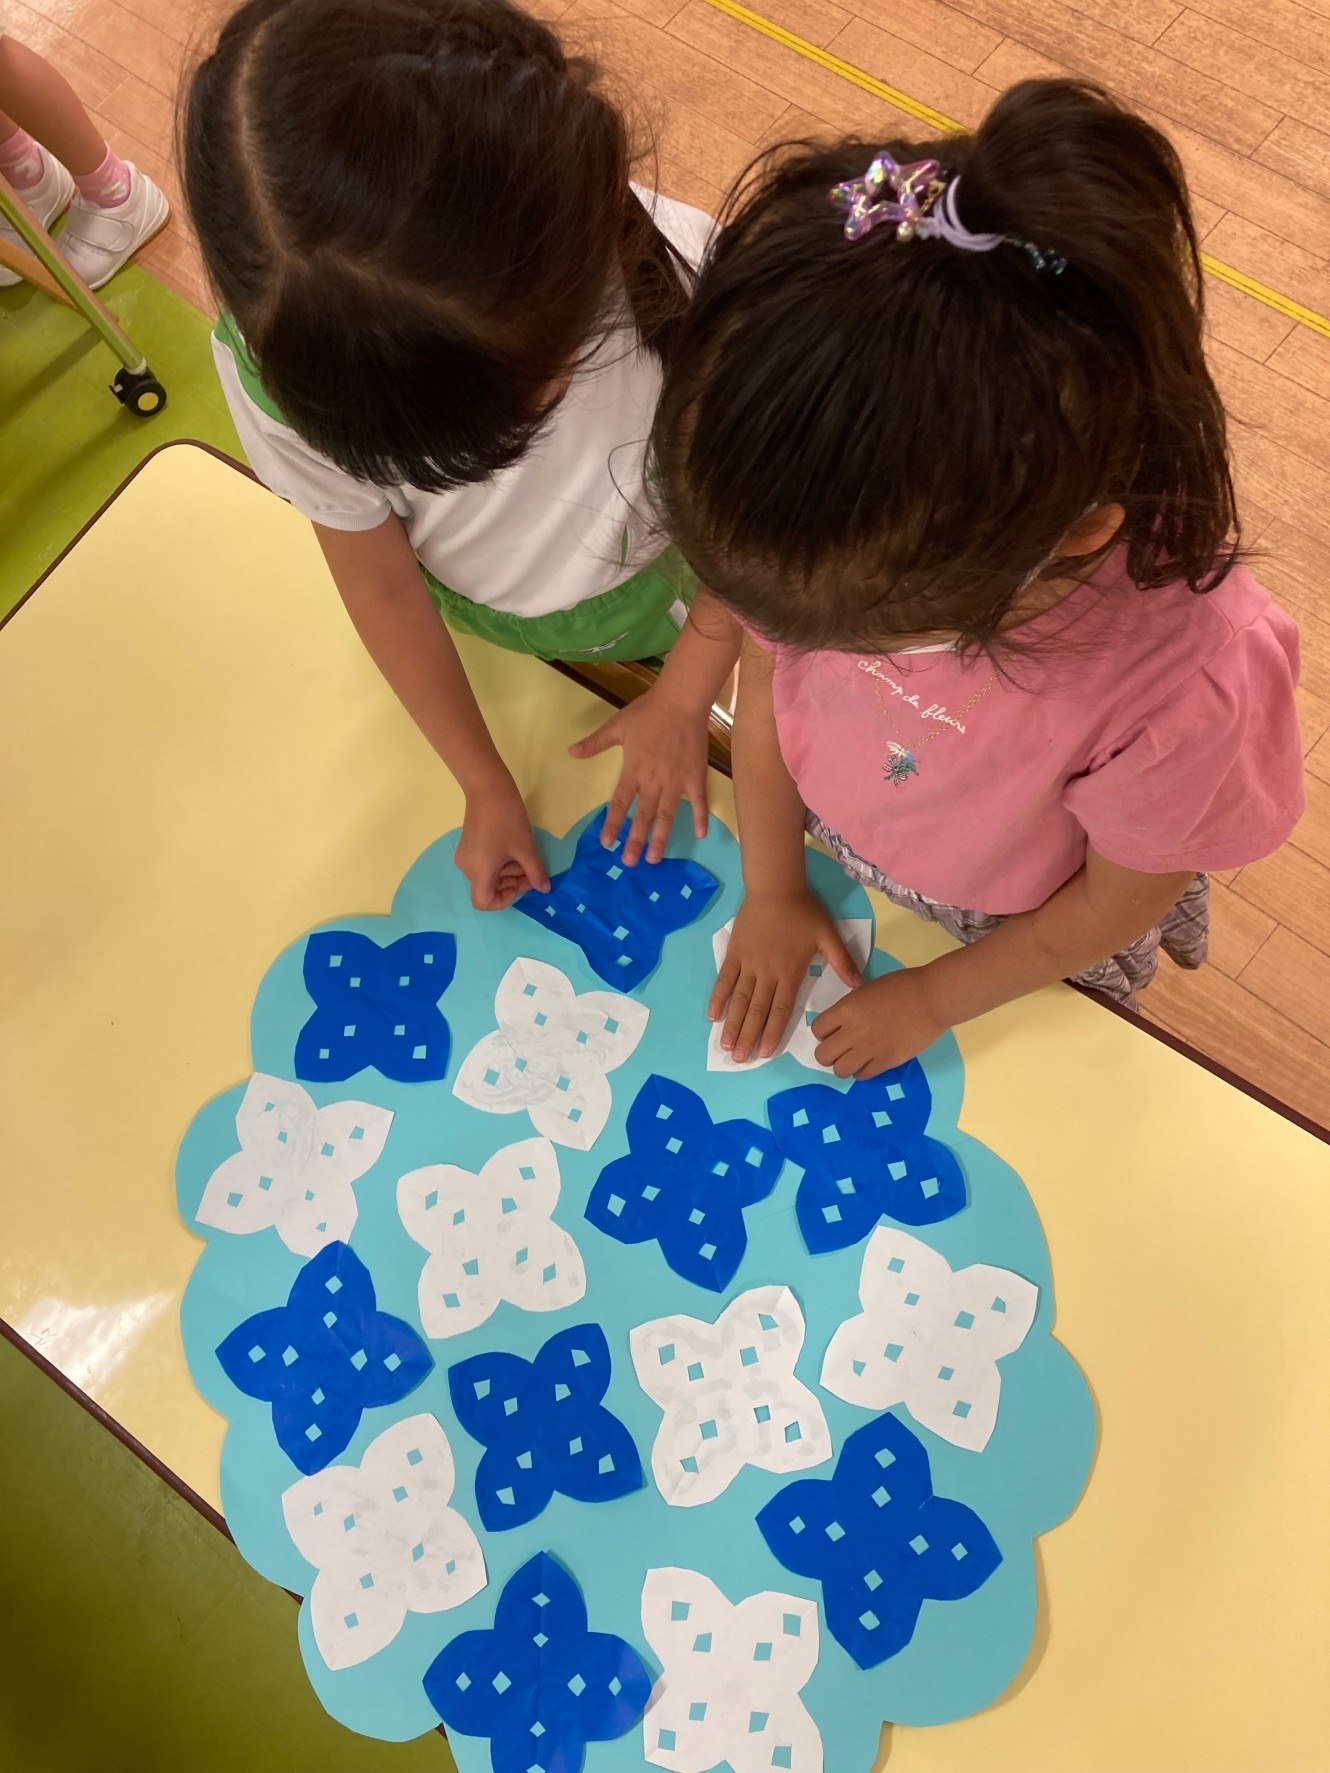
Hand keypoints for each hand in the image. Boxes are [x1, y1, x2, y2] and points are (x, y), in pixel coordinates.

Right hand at [454, 780, 549, 910]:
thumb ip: (535, 872)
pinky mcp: (468, 846)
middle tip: (531, 868)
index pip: (483, 902)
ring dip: (509, 871)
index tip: (520, 884)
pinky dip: (500, 862)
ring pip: (488, 875)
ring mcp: (465, 856)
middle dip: (512, 882)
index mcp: (478, 871)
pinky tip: (512, 847)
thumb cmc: (508, 819)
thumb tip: (544, 889)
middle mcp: (466, 868)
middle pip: (489, 887)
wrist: (488, 787)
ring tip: (524, 854)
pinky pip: (484, 863)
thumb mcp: (526, 848)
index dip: (504, 900)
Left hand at [569, 686, 709, 865]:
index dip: (613, 823)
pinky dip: (701, 818)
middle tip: (629, 862)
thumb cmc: (647, 712)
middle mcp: (654, 782)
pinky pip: (699, 801)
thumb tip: (571, 752)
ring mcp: (676, 782)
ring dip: (661, 838)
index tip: (607, 843)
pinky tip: (701, 835)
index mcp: (633, 771)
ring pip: (667, 815)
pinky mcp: (695, 777)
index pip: (620, 803)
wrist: (681, 701)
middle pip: (643, 816)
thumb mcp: (617, 726)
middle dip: (636, 841)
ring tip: (655, 859)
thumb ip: (595, 743)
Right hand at [709, 890, 860, 1062]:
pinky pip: (724, 980)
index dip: (773, 1033)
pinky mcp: (734, 953)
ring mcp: (747, 964)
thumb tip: (859, 985)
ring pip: (739, 1000)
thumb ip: (842, 962)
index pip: (781, 1009)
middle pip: (757, 1011)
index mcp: (789, 972)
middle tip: (741, 1060)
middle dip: (749, 1037)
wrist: (775, 887)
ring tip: (726, 1046)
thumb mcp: (828, 935)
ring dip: (732, 1024)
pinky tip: (712, 1016)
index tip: (765, 1053)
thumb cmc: (803, 911)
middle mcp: (766, 973)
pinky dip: (718, 998)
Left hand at [811, 967, 947, 1077]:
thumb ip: (851, 1009)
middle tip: (842, 1048)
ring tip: (856, 1057)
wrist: (932, 999)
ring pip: (840, 1070)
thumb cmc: (902, 987)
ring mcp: (870, 1049)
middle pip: (823, 1055)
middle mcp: (853, 1032)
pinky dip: (863, 1071)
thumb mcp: (866, 990)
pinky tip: (871, 1061)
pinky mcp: (887, 1062)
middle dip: (830, 1053)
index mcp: (846, 1009)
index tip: (833, 1031)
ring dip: (844, 1065)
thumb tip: (842, 1024)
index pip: (817, 1030)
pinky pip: (863, 1075)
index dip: (823, 1032)